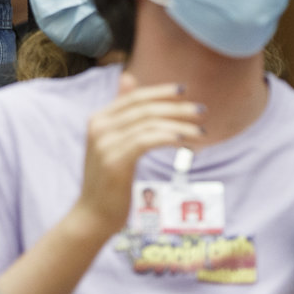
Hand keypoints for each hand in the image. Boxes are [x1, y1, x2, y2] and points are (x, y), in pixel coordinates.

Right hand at [71, 74, 204, 236]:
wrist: (93, 216)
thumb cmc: (108, 182)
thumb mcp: (113, 142)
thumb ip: (121, 113)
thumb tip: (128, 76)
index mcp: (98, 119)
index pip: (134, 97)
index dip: (160, 91)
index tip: (184, 90)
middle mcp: (99, 127)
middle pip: (144, 108)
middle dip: (176, 107)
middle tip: (201, 110)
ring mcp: (105, 144)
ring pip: (149, 123)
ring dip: (179, 125)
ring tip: (200, 131)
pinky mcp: (115, 161)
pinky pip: (147, 140)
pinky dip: (168, 137)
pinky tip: (184, 141)